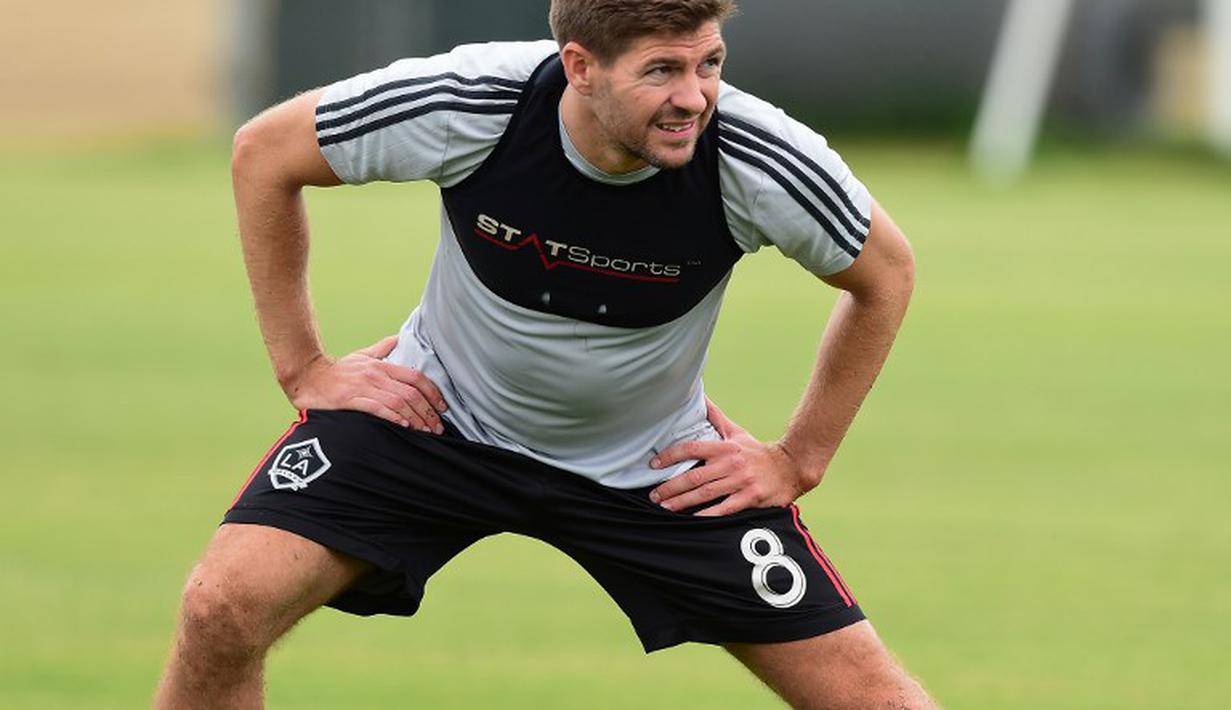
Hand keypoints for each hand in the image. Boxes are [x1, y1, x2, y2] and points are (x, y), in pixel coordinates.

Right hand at [283, 335, 447, 431]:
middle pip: (410, 393)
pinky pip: (377, 409)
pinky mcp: (350, 399)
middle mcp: (376, 374)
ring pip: (398, 402)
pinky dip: (393, 417)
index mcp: (381, 365)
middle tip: (437, 426)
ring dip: (415, 418)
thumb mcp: (362, 355)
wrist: (308, 377)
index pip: (415, 377)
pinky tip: (404, 426)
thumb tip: (398, 338)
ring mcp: (363, 387)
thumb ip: (382, 348)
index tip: (442, 406)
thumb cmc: (337, 370)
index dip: (433, 392)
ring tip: (425, 431)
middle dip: (428, 411)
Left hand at [648, 399, 820, 515]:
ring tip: (665, 507)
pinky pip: (725, 509)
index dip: (670, 455)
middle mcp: (731, 463)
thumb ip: (715, 417)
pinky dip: (708, 515)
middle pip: (694, 475)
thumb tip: (700, 397)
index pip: (692, 448)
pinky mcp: (750, 498)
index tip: (653, 464)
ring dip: (683, 501)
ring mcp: (741, 481)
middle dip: (671, 486)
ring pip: (706, 493)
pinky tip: (693, 520)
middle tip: (654, 495)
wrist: (791, 467)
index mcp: (724, 447)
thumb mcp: (736, 432)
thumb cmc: (757, 452)